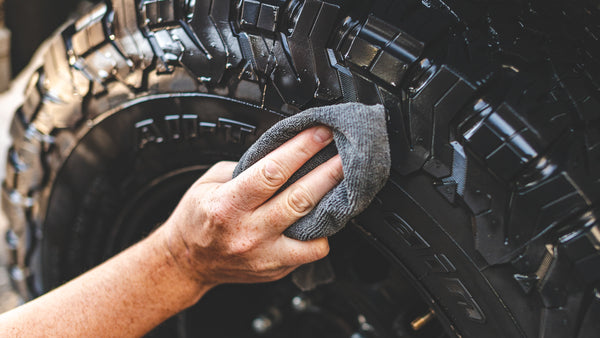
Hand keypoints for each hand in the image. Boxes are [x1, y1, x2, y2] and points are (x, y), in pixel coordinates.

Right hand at [161, 126, 342, 287]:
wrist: (188, 262)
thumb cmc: (197, 219)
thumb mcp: (209, 183)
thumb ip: (246, 169)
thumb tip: (283, 153)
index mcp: (227, 204)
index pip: (272, 171)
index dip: (301, 149)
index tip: (320, 133)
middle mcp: (248, 232)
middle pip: (300, 199)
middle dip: (328, 172)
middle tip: (347, 154)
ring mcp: (264, 255)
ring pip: (313, 231)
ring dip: (334, 205)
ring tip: (346, 185)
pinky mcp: (275, 269)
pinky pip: (310, 251)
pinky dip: (321, 234)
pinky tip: (322, 218)